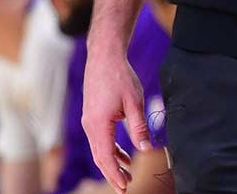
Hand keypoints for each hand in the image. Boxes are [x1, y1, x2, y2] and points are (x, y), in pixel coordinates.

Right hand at [81, 45, 150, 192]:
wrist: (104, 57)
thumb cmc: (120, 77)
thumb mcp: (134, 102)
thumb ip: (139, 127)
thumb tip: (147, 148)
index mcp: (99, 123)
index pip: (105, 156)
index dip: (115, 174)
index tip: (125, 186)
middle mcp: (90, 125)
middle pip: (100, 157)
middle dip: (112, 174)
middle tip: (125, 189)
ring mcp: (89, 121)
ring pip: (99, 149)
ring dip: (113, 162)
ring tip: (128, 174)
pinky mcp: (92, 116)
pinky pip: (100, 139)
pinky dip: (111, 149)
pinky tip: (124, 155)